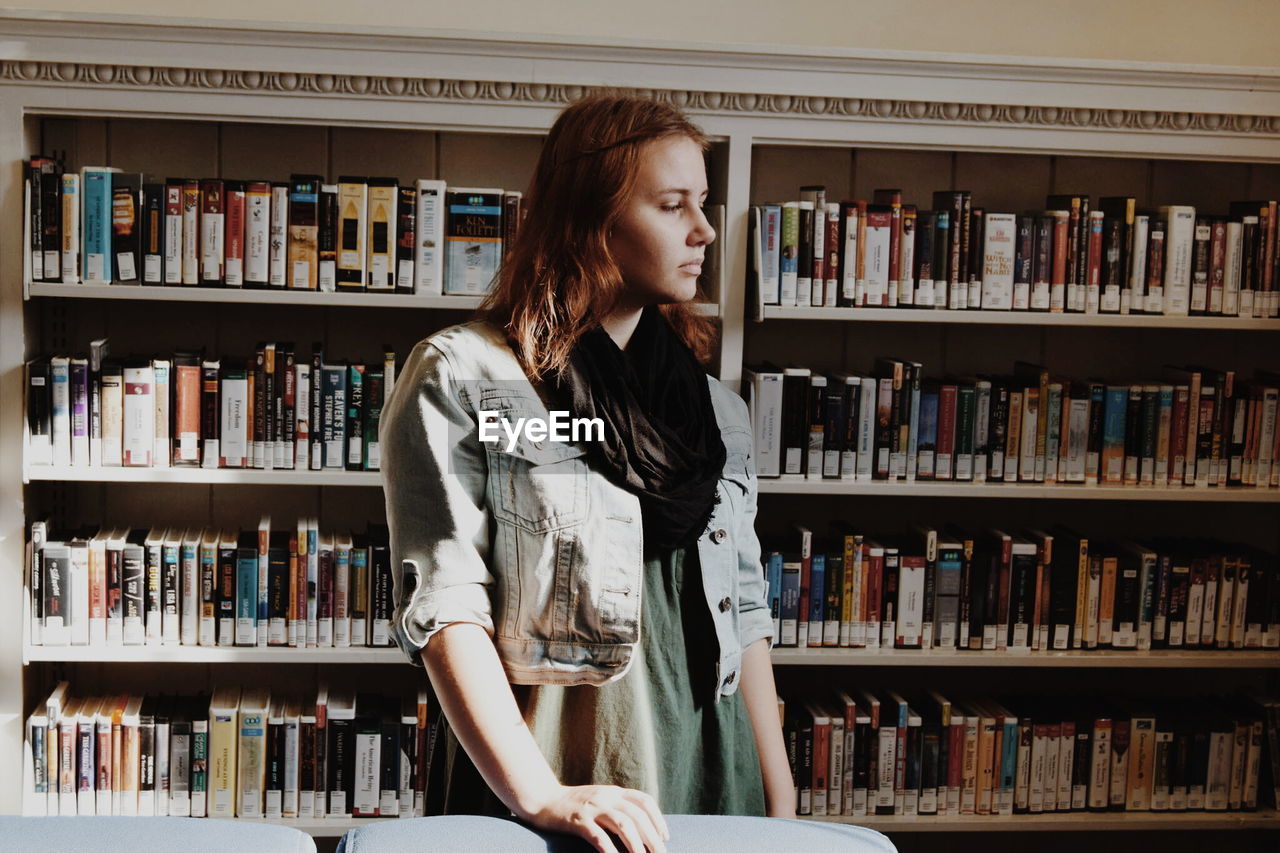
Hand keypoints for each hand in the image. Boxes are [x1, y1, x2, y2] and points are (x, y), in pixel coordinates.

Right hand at [517, 783, 669, 852]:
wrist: (542, 799)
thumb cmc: (573, 805)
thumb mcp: (599, 799)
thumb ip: (617, 807)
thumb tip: (640, 828)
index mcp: (614, 792)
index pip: (644, 801)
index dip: (658, 818)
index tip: (665, 837)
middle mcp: (606, 797)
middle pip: (637, 815)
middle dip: (652, 836)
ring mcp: (592, 808)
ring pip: (623, 824)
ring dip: (636, 844)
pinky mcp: (578, 821)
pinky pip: (598, 837)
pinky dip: (610, 850)